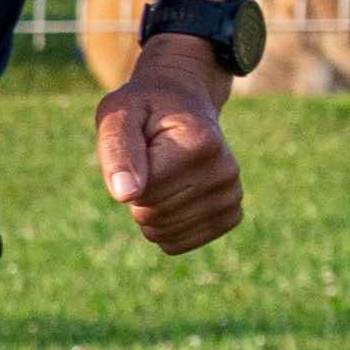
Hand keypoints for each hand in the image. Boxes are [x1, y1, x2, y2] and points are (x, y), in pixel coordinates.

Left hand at [96, 40, 242, 253]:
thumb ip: (118, 152)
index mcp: (202, 144)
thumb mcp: (118, 117)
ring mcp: (232, 195)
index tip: (141, 146)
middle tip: (150, 161)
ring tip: (162, 175)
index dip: (126, 174)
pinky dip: (162, 226)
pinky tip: (172, 195)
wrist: (182, 105)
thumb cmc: (143, 110)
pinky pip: (176, 244)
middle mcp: (226, 171)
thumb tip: (125, 195)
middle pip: (153, 214)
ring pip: (163, 233)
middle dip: (137, 193)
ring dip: (148, 210)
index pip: (144, 192)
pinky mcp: (229, 215)